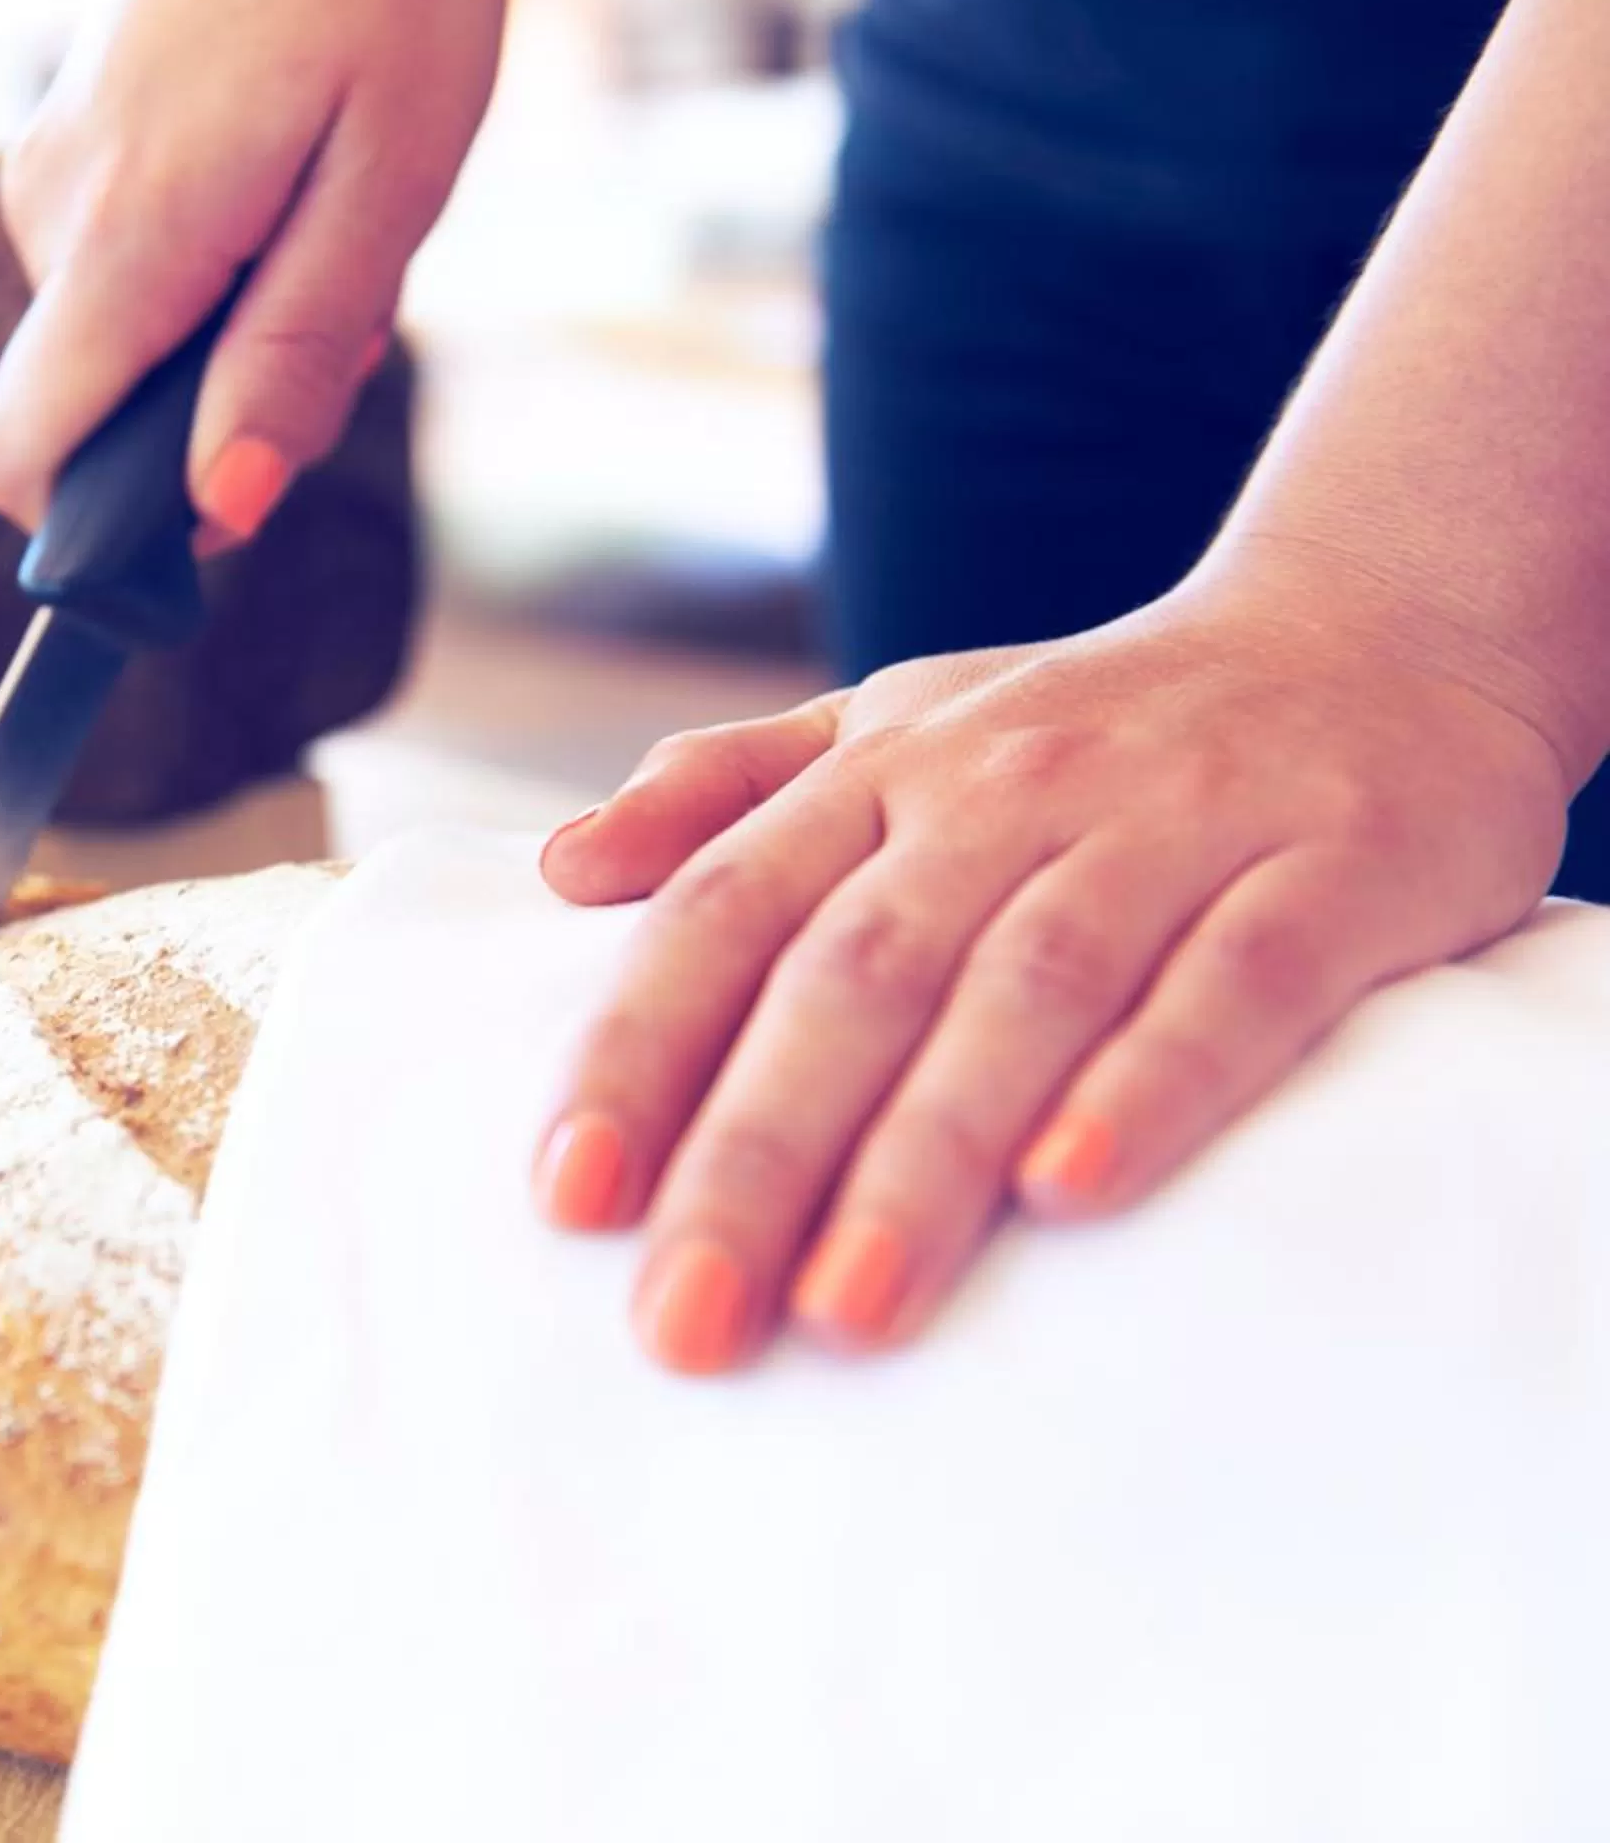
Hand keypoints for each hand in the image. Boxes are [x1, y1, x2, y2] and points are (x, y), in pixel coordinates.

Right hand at [0, 0, 503, 544]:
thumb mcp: (385, 184)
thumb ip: (296, 352)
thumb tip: (225, 505)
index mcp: (123, 243)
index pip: (21, 462)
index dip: (100, 531)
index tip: (214, 516)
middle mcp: (51, 214)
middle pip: (90, 411)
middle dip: (210, 408)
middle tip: (337, 297)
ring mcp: (49, 167)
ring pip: (123, 334)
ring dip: (227, 323)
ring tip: (329, 200)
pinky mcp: (69, 134)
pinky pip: (127, 261)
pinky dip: (210, 260)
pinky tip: (292, 162)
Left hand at [532, 570, 1579, 1373]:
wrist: (1382, 624)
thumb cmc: (1092, 722)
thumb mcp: (898, 724)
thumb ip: (733, 793)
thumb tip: (564, 866)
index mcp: (886, 773)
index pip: (727, 914)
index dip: (639, 1053)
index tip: (567, 1200)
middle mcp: (1007, 791)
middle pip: (853, 979)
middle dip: (755, 1155)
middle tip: (684, 1321)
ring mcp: (1173, 825)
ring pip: (1025, 991)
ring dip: (927, 1153)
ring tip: (846, 1310)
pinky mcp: (1334, 870)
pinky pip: (1233, 983)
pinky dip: (1152, 1080)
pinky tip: (1074, 1189)